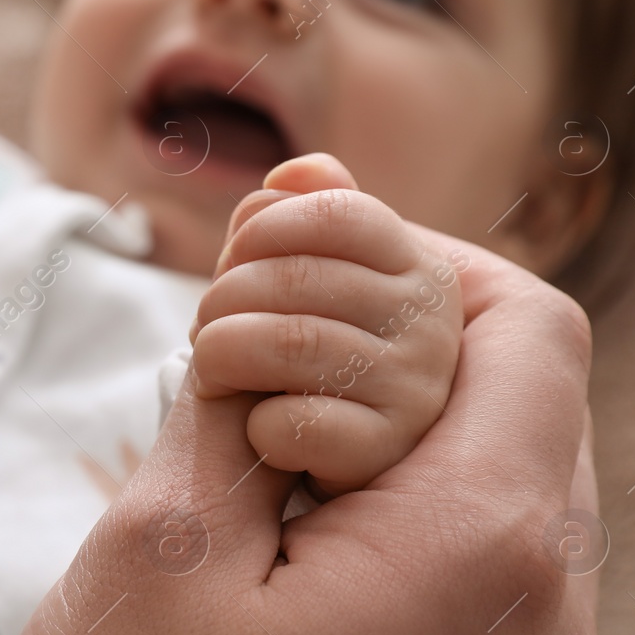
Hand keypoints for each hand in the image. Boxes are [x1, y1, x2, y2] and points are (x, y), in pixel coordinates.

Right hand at [0, 204, 598, 634]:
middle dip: (391, 326)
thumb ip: (234, 390)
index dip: (409, 253)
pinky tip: (279, 530)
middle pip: (522, 393)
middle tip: (249, 338)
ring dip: (386, 419)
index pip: (523, 323)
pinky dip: (394, 507)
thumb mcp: (158, 556)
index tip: (289, 259)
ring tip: (247, 435)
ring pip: (500, 479)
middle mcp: (546, 618)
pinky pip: (481, 570)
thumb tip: (277, 248)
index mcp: (483, 549)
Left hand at [192, 155, 464, 497]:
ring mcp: (417, 387)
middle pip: (296, 277)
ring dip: (220, 357)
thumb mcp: (319, 278)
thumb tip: (292, 174)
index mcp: (418, 265)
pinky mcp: (385, 451)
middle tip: (203, 330)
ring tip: (210, 370)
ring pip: (287, 343)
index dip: (260, 233)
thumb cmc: (316, 355)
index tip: (232, 263)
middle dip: (221, 301)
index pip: (334, 212)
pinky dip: (255, 425)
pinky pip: (293, 421)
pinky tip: (257, 428)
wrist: (342, 460)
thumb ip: (306, 217)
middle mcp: (431, 321)